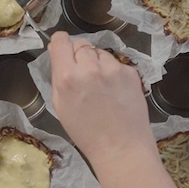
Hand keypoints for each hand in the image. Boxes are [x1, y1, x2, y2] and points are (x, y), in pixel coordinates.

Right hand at [47, 31, 155, 167]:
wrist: (121, 147)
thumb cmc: (86, 133)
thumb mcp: (60, 106)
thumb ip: (58, 77)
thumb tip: (58, 55)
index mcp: (67, 77)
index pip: (61, 40)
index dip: (60, 43)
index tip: (63, 50)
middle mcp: (89, 67)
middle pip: (81, 44)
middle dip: (79, 56)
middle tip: (83, 74)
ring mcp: (113, 68)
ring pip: (99, 53)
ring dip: (97, 64)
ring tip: (101, 87)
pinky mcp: (130, 72)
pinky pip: (116, 64)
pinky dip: (113, 73)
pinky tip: (115, 92)